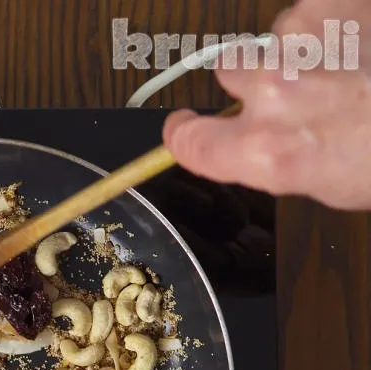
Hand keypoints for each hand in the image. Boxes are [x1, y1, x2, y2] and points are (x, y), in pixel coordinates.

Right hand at [163, 0, 370, 210]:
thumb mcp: (326, 184)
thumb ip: (274, 159)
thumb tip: (256, 143)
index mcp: (266, 151)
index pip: (189, 141)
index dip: (184, 133)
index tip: (184, 128)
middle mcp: (272, 92)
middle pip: (230, 70)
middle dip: (254, 78)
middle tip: (299, 89)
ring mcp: (302, 40)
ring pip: (278, 35)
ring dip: (303, 48)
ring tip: (350, 61)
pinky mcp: (332, 1)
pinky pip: (317, 7)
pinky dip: (336, 18)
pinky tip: (363, 37)